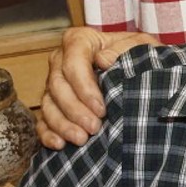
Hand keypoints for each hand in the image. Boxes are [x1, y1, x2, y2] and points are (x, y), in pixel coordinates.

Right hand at [38, 28, 154, 147]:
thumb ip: (126, 49)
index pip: (73, 62)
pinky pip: (43, 120)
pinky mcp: (55, 105)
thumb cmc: (140, 56)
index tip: (101, 109)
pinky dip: (48, 133)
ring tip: (81, 140)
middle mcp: (62, 61)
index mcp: (80, 42)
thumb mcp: (142, 46)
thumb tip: (103, 60)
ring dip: (62, 124)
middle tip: (94, 128)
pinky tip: (60, 144)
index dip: (84, 87)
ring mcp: (56, 84)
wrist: (142, 71)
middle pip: (58, 85)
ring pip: (49, 104)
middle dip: (75, 110)